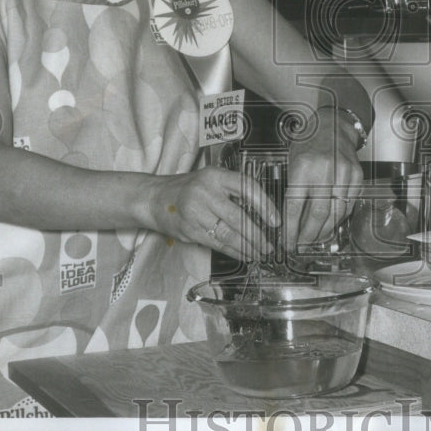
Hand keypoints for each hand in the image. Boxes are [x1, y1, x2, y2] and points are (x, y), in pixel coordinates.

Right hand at [149, 167, 277, 260]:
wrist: (155, 198)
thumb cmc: (190, 189)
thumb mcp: (211, 179)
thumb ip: (233, 191)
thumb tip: (262, 213)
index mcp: (216, 175)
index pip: (246, 188)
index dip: (264, 205)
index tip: (275, 221)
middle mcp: (205, 192)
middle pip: (238, 216)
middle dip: (257, 234)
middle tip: (269, 245)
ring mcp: (195, 212)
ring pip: (228, 233)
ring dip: (247, 246)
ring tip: (260, 253)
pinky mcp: (189, 230)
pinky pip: (216, 243)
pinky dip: (233, 250)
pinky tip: (244, 254)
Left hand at [284, 108, 363, 249]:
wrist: (333, 126)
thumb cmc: (309, 144)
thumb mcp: (292, 161)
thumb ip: (293, 189)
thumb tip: (290, 221)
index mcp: (303, 168)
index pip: (295, 207)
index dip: (291, 229)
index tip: (287, 242)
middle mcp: (325, 171)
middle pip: (317, 215)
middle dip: (308, 236)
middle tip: (302, 246)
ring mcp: (344, 174)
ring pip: (335, 214)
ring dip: (324, 231)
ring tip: (315, 240)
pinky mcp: (357, 177)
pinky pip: (348, 206)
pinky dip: (338, 219)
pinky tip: (329, 225)